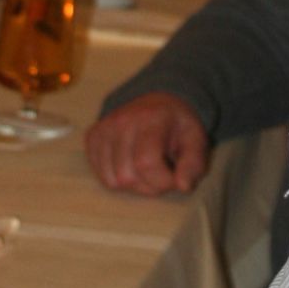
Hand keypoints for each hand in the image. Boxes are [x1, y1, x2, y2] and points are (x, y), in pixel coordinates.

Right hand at [84, 94, 210, 195]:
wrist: (158, 101)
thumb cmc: (177, 125)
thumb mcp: (196, 140)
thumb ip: (193, 164)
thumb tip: (183, 186)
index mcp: (151, 118)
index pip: (146, 163)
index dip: (162, 181)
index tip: (174, 177)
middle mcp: (122, 121)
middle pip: (127, 177)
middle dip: (149, 185)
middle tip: (161, 172)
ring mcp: (104, 128)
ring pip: (112, 180)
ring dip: (133, 185)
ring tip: (146, 169)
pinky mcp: (92, 136)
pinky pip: (100, 175)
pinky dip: (117, 178)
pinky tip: (131, 164)